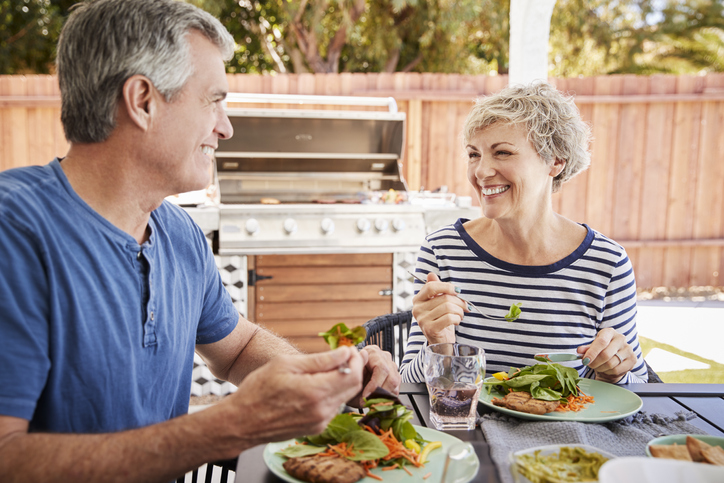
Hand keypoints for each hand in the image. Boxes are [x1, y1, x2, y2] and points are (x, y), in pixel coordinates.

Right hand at [221, 346, 364, 447]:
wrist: (241, 422)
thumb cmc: (258, 390)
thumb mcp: (286, 365)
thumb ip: (320, 360)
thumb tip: (344, 352)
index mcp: (315, 392)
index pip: (352, 375)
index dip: (355, 359)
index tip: (349, 349)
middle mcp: (322, 411)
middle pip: (354, 387)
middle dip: (354, 368)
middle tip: (346, 356)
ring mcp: (320, 422)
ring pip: (345, 398)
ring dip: (343, 381)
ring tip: (330, 368)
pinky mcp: (315, 428)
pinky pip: (333, 408)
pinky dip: (333, 394)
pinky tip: (319, 384)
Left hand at [345, 345, 400, 407]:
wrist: (351, 375)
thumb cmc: (350, 373)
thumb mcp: (349, 373)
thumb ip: (356, 375)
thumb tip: (364, 380)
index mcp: (373, 352)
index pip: (381, 368)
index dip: (375, 384)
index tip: (366, 395)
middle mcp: (384, 357)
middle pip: (391, 377)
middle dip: (380, 393)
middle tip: (369, 402)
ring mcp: (391, 366)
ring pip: (395, 384)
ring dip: (384, 397)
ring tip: (371, 403)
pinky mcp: (395, 376)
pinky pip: (396, 389)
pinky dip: (387, 398)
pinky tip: (377, 401)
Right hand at [411, 272, 466, 344]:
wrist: (440, 341)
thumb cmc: (441, 320)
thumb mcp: (438, 303)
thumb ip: (435, 288)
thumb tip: (431, 275)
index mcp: (418, 300)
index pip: (431, 286)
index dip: (446, 286)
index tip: (457, 291)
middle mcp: (417, 309)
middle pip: (443, 298)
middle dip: (459, 301)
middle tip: (465, 306)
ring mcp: (422, 319)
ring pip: (448, 307)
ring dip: (459, 311)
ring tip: (460, 315)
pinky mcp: (430, 329)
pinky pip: (449, 318)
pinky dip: (457, 318)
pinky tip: (457, 321)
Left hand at [577, 328, 634, 382]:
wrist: (615, 356)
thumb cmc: (602, 349)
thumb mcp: (593, 346)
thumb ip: (586, 349)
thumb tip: (579, 351)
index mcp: (609, 332)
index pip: (601, 342)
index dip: (592, 352)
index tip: (585, 360)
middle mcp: (621, 338)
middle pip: (606, 355)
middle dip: (594, 363)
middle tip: (589, 365)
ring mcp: (628, 349)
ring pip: (611, 364)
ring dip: (601, 368)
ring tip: (597, 366)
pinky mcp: (632, 359)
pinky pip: (617, 370)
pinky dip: (609, 372)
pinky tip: (606, 369)